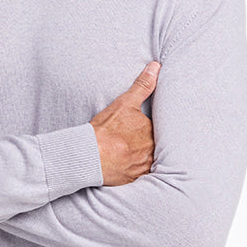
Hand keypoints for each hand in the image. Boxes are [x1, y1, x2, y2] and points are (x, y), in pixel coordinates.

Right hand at [90, 62, 159, 185]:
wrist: (89, 155)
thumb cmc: (105, 130)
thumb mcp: (125, 103)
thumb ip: (143, 86)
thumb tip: (156, 66)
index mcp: (152, 131)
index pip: (158, 129)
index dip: (150, 128)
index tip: (141, 129)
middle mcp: (152, 151)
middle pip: (155, 145)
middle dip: (150, 144)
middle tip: (136, 141)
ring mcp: (144, 166)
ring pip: (150, 160)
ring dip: (145, 158)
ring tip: (133, 154)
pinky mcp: (135, 179)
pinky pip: (142, 176)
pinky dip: (138, 171)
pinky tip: (130, 167)